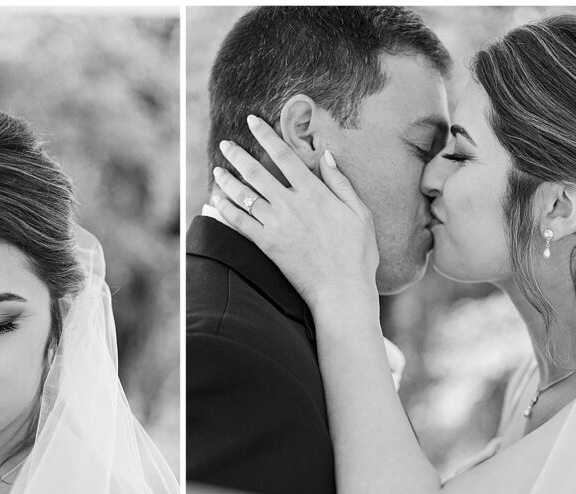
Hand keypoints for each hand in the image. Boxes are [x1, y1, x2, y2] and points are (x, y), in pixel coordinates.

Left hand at [211, 114, 380, 314]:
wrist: (342, 290)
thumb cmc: (357, 254)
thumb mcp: (359, 212)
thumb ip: (341, 183)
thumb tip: (327, 155)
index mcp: (314, 192)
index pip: (284, 155)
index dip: (265, 135)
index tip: (252, 121)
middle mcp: (291, 204)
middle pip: (256, 172)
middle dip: (238, 155)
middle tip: (226, 143)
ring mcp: (276, 225)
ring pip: (244, 195)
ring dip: (227, 180)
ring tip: (217, 169)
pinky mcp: (267, 245)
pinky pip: (239, 223)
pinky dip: (225, 209)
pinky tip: (216, 200)